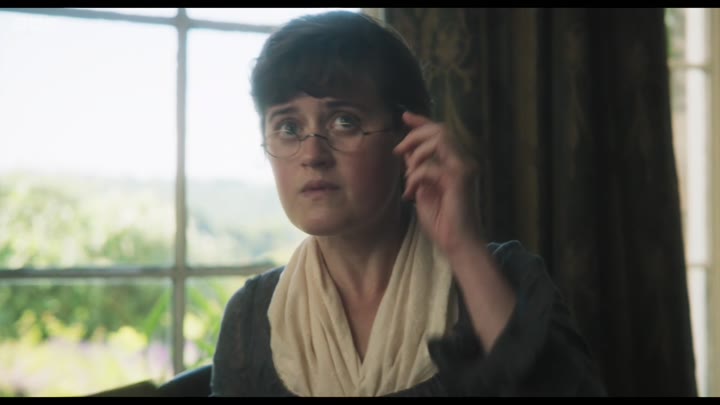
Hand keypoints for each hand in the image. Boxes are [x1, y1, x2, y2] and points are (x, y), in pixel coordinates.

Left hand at [393, 111, 481, 256]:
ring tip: (409, 176)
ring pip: (440, 139)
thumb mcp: (423, 188)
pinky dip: (415, 177)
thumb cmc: (442, 220)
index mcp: (456, 162)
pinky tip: (412, 194)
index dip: (422, 121)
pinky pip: (430, 167)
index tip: (405, 116)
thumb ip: (418, 168)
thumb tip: (407, 151)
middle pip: (440, 130)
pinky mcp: (459, 179)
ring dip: (417, 154)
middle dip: (414, 136)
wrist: (457, 243)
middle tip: (398, 151)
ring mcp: (464, 169)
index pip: (440, 133)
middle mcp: (463, 161)